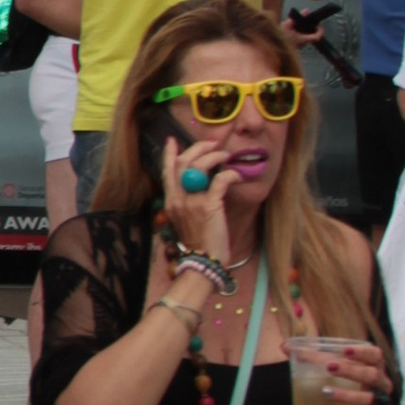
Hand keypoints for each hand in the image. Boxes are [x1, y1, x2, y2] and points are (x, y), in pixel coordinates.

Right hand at [157, 134, 231, 276]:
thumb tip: (201, 184)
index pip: (167, 171)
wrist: (204, 263)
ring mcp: (191, 202)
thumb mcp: (186, 220)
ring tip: (227, 156)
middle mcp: (178, 199)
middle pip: (184, 163)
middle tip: (213, 145)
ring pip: (199, 166)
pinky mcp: (208, 206)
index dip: (171, 154)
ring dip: (215, 156)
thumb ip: (189, 202)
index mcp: (171, 202)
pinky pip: (220, 180)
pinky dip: (230, 174)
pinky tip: (236, 176)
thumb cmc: (200, 244)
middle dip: (199, 148)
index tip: (172, 140)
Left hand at [308, 336, 390, 404]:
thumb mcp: (334, 369)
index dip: (362, 352)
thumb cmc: (347, 384)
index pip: (375, 355)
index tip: (345, 350)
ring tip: (325, 392)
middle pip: (371, 374)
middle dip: (351, 370)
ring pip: (367, 398)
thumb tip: (284, 346)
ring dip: (346, 395)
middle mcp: (380, 384)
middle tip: (329, 367)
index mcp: (373, 366)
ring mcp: (378, 404)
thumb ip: (313, 358)